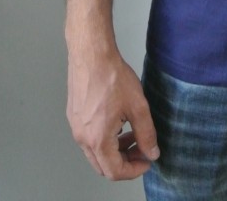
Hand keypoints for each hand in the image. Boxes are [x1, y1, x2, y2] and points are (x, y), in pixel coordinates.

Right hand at [66, 50, 158, 179]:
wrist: (91, 55)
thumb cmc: (112, 77)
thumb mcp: (138, 106)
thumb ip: (146, 133)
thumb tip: (152, 153)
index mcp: (97, 140)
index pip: (115, 171)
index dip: (134, 170)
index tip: (147, 161)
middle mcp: (82, 138)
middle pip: (103, 165)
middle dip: (125, 161)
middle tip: (142, 149)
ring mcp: (75, 127)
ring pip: (96, 152)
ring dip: (116, 149)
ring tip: (133, 133)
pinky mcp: (74, 116)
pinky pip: (89, 137)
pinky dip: (106, 138)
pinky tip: (119, 121)